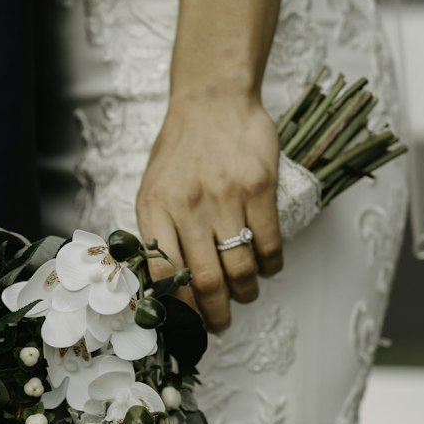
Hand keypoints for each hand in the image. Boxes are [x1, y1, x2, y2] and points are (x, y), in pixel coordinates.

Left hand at [135, 93, 281, 331]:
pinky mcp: (259, 186)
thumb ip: (156, 232)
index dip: (178, 308)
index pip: (163, 274)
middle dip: (215, 314)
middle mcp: (188, 205)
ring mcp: (226, 195)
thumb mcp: (154, 188)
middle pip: (205, 280)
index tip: (186, 324)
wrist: (213, 99)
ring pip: (240, 267)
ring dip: (245, 293)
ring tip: (245, 295)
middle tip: (220, 323)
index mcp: (155, 209)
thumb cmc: (182, 150)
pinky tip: (266, 268)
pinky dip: (270, 266)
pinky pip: (268, 243)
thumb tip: (164, 287)